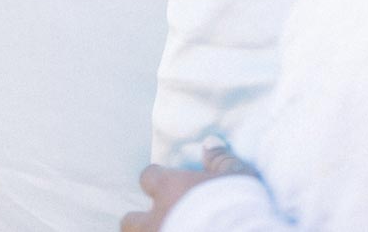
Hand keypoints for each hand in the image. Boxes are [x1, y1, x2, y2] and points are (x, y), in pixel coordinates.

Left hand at [120, 143, 255, 230]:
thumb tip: (210, 144)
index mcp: (170, 189)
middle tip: (157, 224)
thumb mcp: (236, 175)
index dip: (156, 181)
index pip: (148, 177)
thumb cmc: (237, 206)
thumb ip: (220, 159)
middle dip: (139, 222)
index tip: (166, 184)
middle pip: (129, 221)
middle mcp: (157, 218)